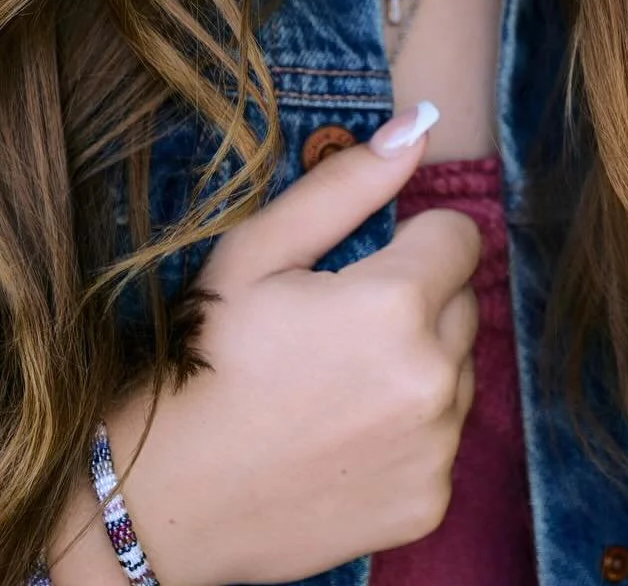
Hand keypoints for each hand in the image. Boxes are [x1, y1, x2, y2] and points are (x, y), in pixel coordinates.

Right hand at [87, 101, 478, 585]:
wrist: (163, 497)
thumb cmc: (204, 357)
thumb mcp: (258, 252)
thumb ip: (346, 185)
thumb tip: (418, 125)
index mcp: (395, 305)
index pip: (458, 235)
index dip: (410, 238)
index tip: (360, 263)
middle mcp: (433, 380)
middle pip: (463, 303)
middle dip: (416, 299)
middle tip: (335, 324)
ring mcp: (435, 450)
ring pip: (459, 371)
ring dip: (418, 363)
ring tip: (335, 380)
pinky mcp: (428, 502)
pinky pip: (444, 439)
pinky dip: (408, 430)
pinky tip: (340, 434)